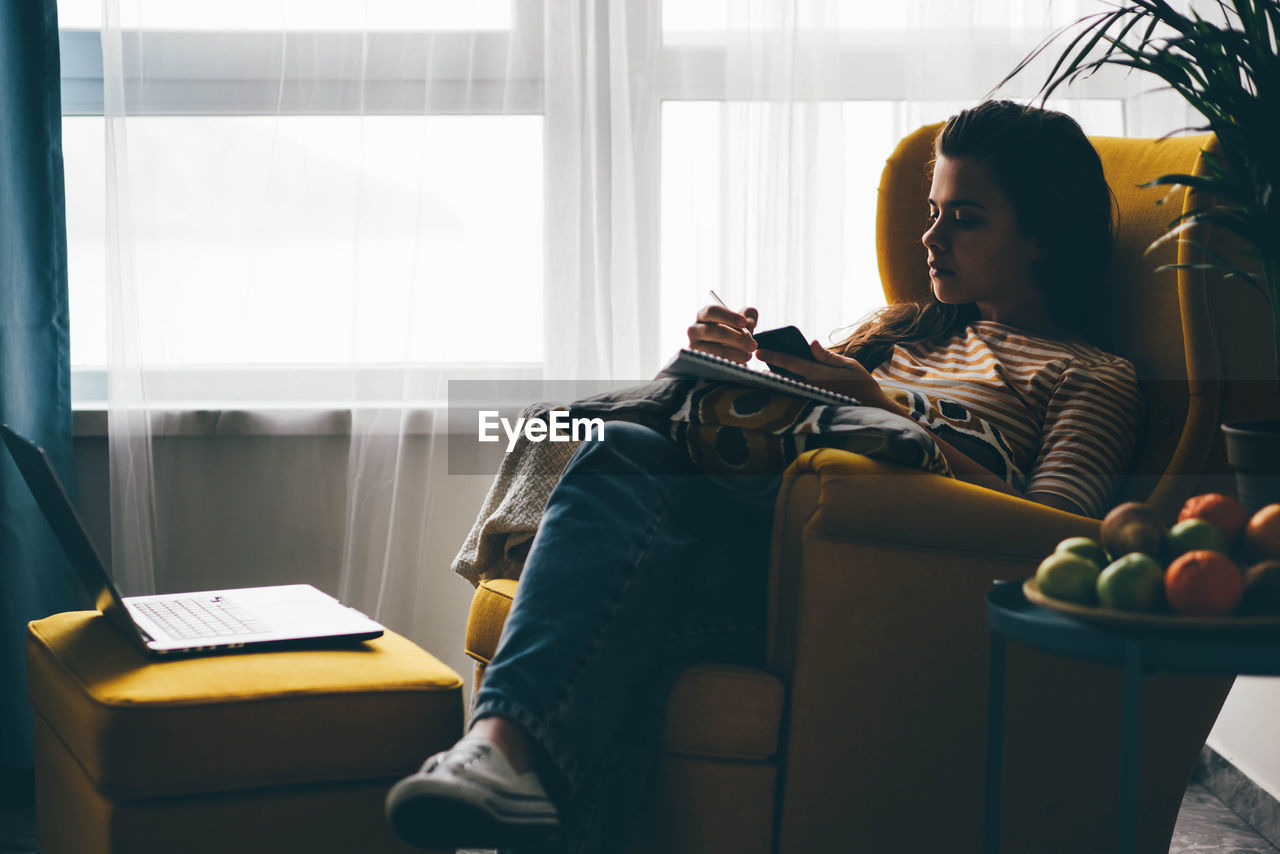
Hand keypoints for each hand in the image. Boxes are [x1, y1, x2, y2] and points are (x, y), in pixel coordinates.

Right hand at [688, 304, 758, 363]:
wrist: (726, 353)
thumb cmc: (732, 333)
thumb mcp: (741, 321)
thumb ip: (749, 315)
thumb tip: (749, 322)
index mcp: (703, 315)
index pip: (712, 311)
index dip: (728, 316)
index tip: (744, 322)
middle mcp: (694, 329)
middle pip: (714, 331)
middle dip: (737, 338)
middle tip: (753, 345)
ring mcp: (694, 346)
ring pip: (717, 350)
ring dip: (737, 353)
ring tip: (748, 355)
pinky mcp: (698, 361)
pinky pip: (716, 362)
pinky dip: (731, 362)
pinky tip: (740, 362)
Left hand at [755, 340, 895, 409]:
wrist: (872, 409)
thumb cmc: (862, 384)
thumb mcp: (850, 365)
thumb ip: (828, 356)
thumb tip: (811, 343)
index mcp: (819, 373)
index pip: (791, 362)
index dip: (773, 356)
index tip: (758, 352)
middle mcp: (812, 386)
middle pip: (784, 377)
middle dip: (770, 369)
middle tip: (759, 361)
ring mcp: (812, 398)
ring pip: (789, 386)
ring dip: (778, 379)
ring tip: (767, 371)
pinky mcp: (814, 405)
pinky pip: (797, 395)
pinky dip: (789, 388)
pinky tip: (784, 383)